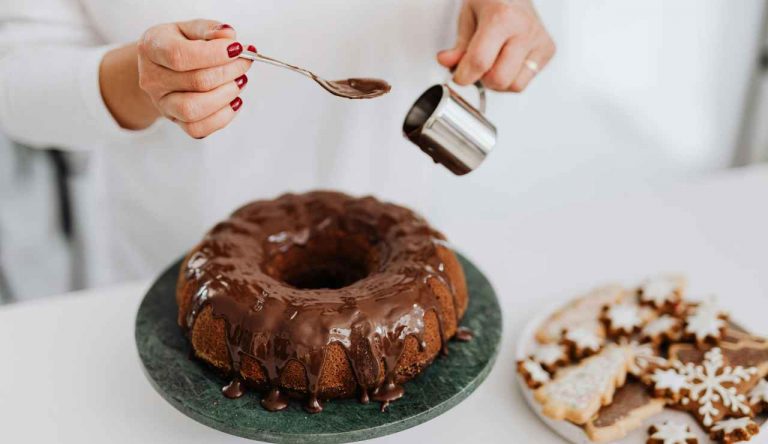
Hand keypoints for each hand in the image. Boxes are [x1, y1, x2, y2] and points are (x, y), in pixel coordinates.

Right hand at [100, 19, 252, 137]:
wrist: (161, 67)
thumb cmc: (178, 45)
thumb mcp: (190, 29)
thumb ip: (210, 29)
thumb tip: (228, 35)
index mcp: (152, 48)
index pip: (179, 55)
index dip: (214, 54)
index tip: (237, 49)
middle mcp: (152, 78)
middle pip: (195, 82)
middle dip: (229, 72)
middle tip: (245, 63)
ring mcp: (162, 103)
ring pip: (194, 109)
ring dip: (226, 95)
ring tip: (239, 81)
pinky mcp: (175, 121)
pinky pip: (198, 129)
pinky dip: (222, 117)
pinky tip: (233, 101)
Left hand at [437, 0, 554, 91]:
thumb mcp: (468, 16)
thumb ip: (459, 45)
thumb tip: (448, 63)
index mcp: (502, 17)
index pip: (480, 62)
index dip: (464, 76)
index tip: (459, 76)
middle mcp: (524, 29)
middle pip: (499, 79)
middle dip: (482, 79)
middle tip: (476, 67)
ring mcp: (539, 40)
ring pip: (515, 85)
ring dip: (498, 83)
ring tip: (492, 64)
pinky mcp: (548, 50)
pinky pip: (525, 81)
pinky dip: (512, 79)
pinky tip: (506, 63)